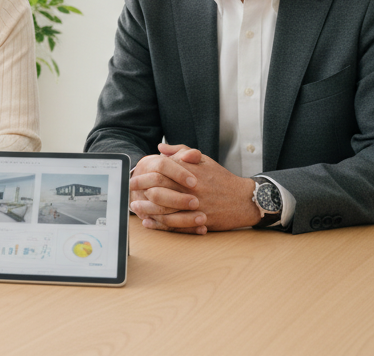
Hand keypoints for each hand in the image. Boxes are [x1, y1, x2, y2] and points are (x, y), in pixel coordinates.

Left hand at [137, 144, 258, 233]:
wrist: (243, 199)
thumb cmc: (221, 178)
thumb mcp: (203, 160)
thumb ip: (181, 151)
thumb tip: (161, 148)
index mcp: (191, 172)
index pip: (162, 172)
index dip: (144, 174)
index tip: (133, 176)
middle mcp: (192, 189)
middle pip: (160, 190)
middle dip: (141, 191)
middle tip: (129, 191)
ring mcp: (195, 207)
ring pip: (165, 210)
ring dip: (147, 209)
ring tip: (136, 207)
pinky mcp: (199, 221)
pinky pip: (175, 225)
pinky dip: (160, 224)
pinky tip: (149, 222)